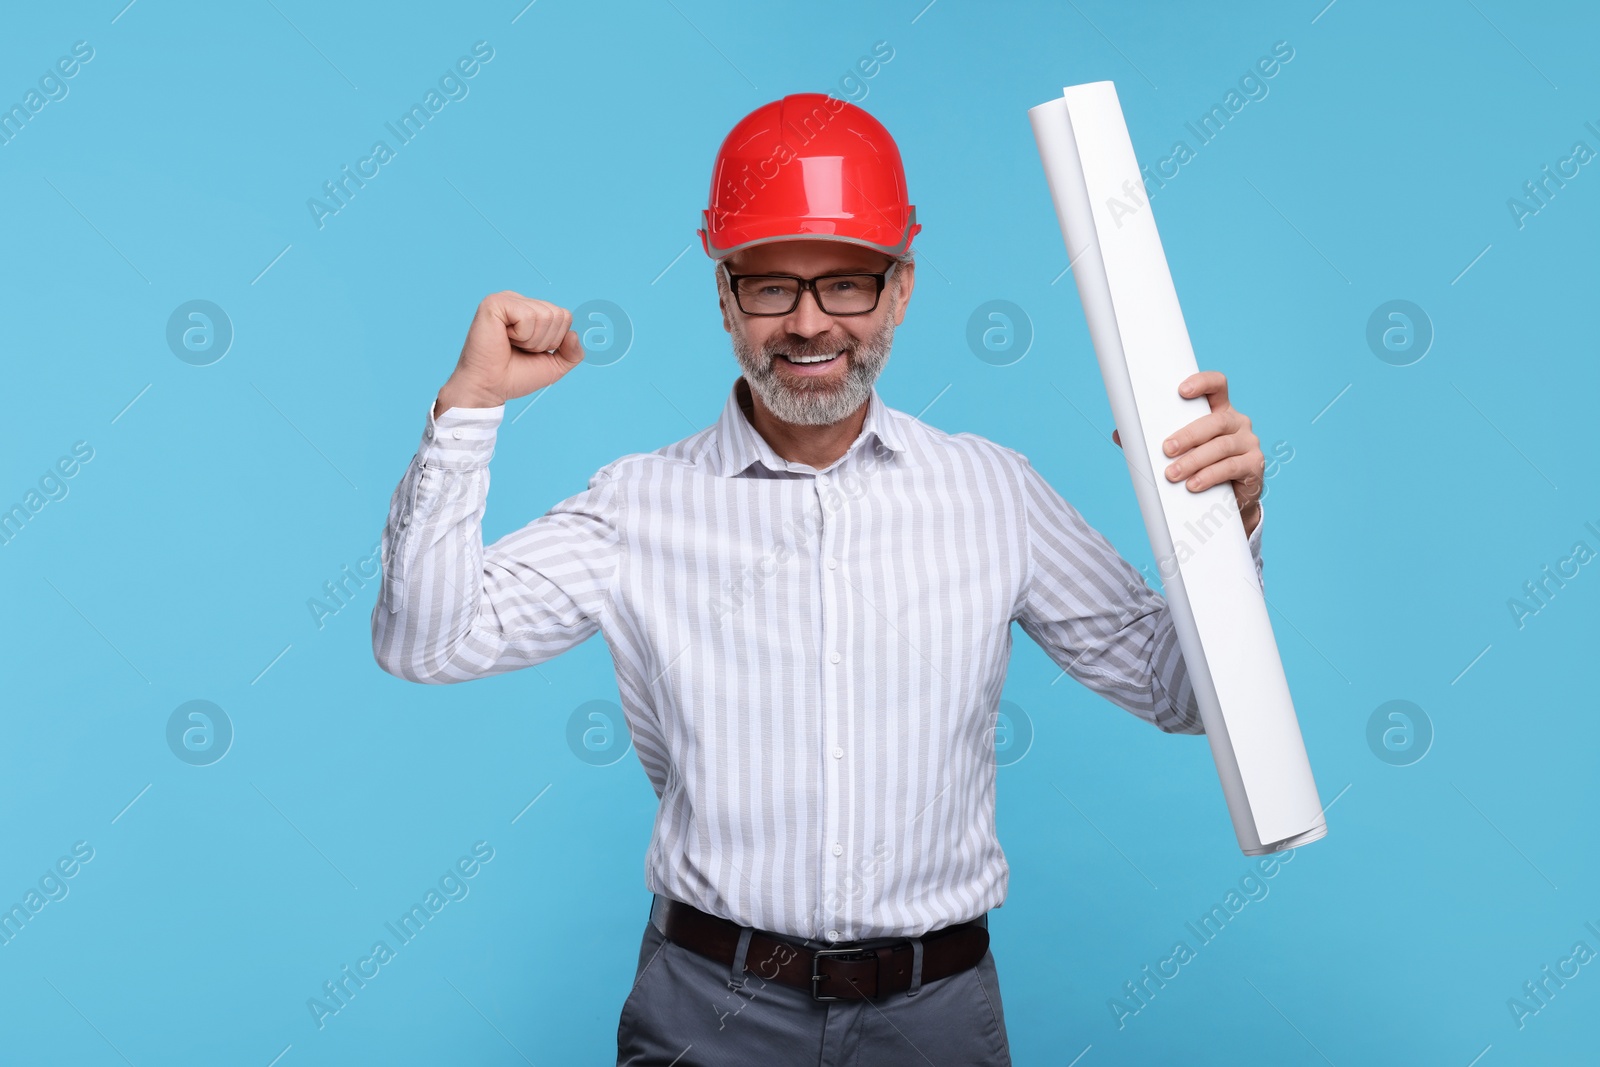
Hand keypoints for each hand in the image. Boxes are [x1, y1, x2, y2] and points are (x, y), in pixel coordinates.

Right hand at [436, 292, 584, 413]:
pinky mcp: (495, 303)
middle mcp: (519, 300)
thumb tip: (574, 334)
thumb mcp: (553, 366)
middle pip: (558, 315)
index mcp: (531, 310)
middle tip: (520, 348)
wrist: (490, 388)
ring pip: (545, 316)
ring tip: (512, 344)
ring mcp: (506, 299)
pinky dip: (521, 335)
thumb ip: (572, 353)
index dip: (555, 340)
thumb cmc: (515, 376)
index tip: (531, 350)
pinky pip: (527, 316)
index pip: (564, 316)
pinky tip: (504, 338)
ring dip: (532, 340)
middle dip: (544, 341)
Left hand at [1110, 370, 1263, 535]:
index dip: (1202, 383)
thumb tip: (1121, 434)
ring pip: (1221, 446)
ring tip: (1173, 474)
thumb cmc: (1200, 466)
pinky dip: (1210, 476)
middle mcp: (1237, 422)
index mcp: (1219, 410)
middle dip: (1188, 435)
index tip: (1181, 391)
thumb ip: (1154, 440)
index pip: (1217, 386)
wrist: (1229, 499)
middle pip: (1215, 421)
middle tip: (1166, 449)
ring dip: (1194, 460)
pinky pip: (1232, 467)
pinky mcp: (1254, 465)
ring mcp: (1249, 443)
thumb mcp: (1181, 450)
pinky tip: (1194, 484)